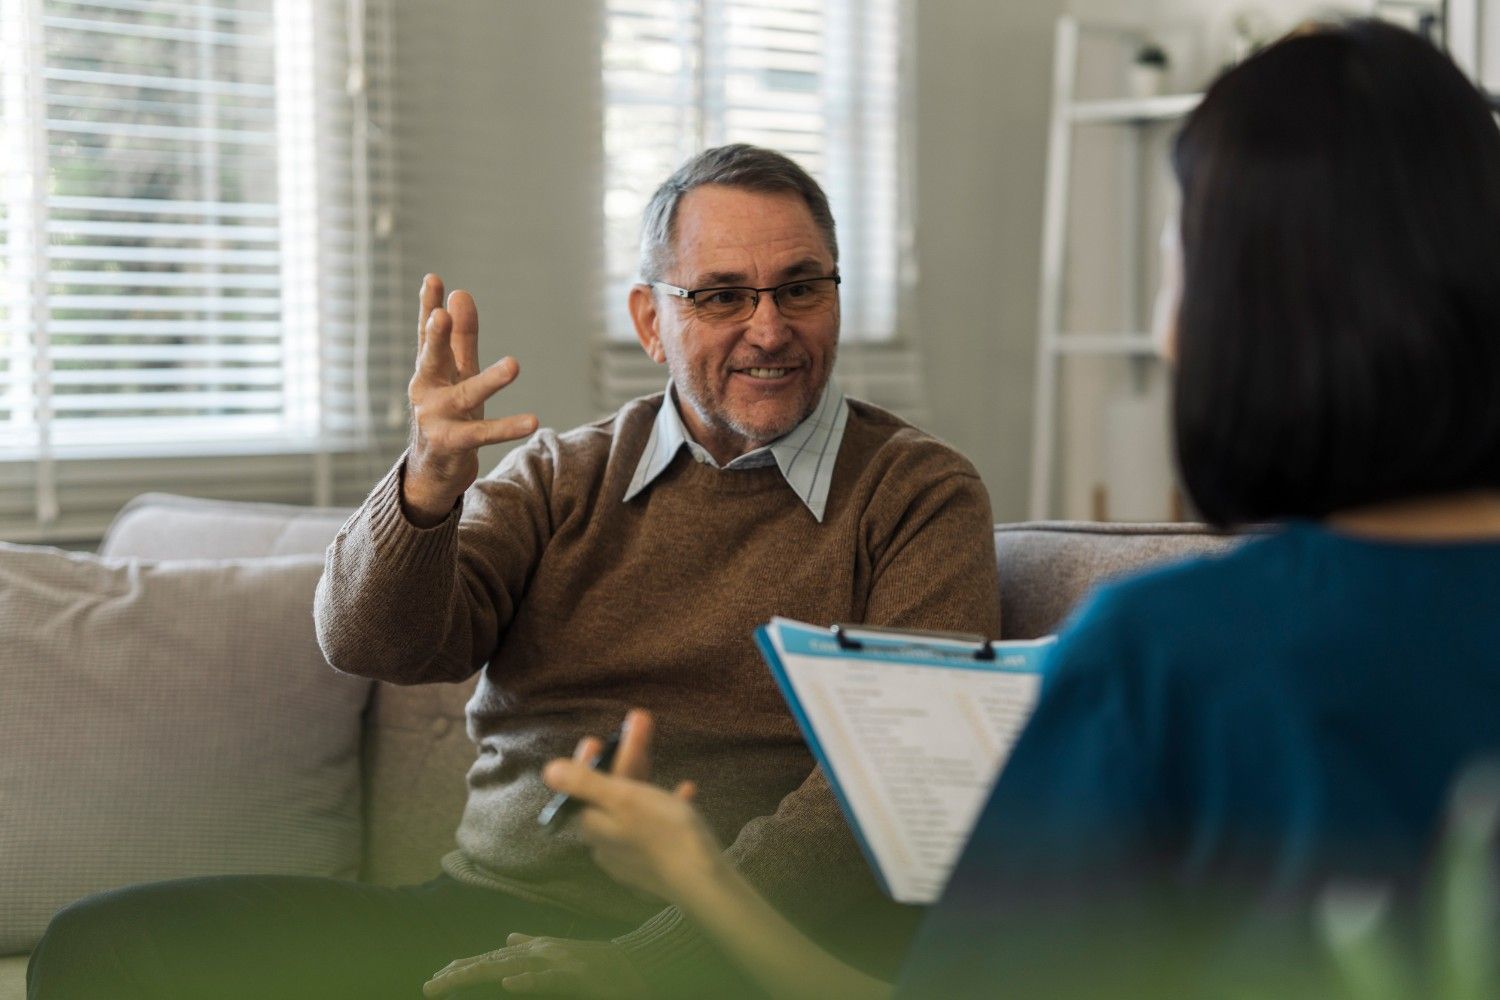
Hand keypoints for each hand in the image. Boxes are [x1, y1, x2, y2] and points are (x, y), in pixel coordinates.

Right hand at [404, 273, 538, 525]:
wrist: (433, 470)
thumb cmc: (448, 413)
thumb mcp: (457, 373)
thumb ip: (462, 337)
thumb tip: (460, 293)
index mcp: (429, 370)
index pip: (428, 335)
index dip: (428, 307)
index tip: (433, 279)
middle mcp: (426, 391)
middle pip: (432, 360)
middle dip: (437, 338)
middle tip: (441, 316)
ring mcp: (435, 419)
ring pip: (465, 396)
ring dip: (489, 381)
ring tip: (514, 364)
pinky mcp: (452, 444)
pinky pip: (483, 434)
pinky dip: (508, 428)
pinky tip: (533, 421)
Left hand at [423, 934, 647, 998]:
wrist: (636, 965)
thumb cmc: (598, 963)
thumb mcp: (559, 953)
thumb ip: (531, 946)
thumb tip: (508, 939)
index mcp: (535, 950)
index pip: (491, 958)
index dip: (462, 968)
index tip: (435, 980)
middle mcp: (541, 953)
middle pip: (492, 962)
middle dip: (459, 974)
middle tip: (429, 987)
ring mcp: (558, 963)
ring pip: (511, 968)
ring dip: (479, 974)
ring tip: (450, 983)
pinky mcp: (576, 977)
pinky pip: (548, 980)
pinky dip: (528, 981)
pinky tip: (508, 985)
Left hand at [544, 710, 722, 905]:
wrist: (702, 881)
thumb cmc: (664, 833)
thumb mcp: (624, 799)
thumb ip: (585, 784)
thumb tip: (548, 770)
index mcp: (594, 826)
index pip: (583, 787)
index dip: (590, 760)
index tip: (597, 738)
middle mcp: (606, 843)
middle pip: (610, 793)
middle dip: (625, 758)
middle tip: (640, 726)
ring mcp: (632, 855)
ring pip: (634, 807)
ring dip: (645, 777)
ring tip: (659, 756)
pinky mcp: (657, 862)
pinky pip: (658, 825)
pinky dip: (668, 805)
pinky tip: (686, 791)